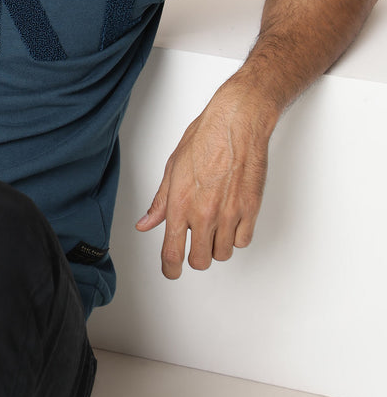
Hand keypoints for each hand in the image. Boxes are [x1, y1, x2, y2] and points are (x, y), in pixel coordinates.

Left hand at [135, 79, 272, 278]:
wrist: (236, 123)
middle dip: (195, 257)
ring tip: (213, 226)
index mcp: (180, 204)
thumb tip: (146, 224)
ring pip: (223, 253)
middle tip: (194, 245)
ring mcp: (230, 214)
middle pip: (200, 260)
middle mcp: (205, 213)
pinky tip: (231, 221)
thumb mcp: (173, 168)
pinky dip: (236, 236)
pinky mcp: (251, 210)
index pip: (172, 252)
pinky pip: (243, 240)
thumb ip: (160, 202)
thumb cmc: (205, 138)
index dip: (170, 269)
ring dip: (217, 245)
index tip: (171, 272)